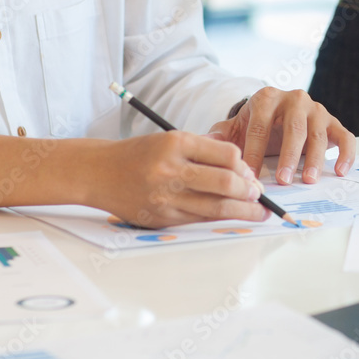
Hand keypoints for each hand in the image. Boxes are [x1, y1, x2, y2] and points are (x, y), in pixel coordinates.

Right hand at [94, 131, 268, 228]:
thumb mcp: (171, 139)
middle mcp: (170, 170)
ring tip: (258, 211)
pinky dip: (219, 218)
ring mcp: (165, 197)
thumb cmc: (140, 154)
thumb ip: (205, 148)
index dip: (244, 165)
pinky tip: (232, 216)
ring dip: (243, 211)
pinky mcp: (162, 218)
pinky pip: (199, 219)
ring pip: (215, 207)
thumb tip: (241, 165)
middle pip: (224, 183)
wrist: (99, 173)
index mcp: (176, 143)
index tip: (251, 173)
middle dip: (249, 191)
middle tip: (259, 194)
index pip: (225, 154)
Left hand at [207, 87, 355, 184]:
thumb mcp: (234, 127)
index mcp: (267, 98)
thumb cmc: (254, 124)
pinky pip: (345, 136)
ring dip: (315, 158)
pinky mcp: (333, 122)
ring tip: (308, 180)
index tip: (250, 176)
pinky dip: (345, 154)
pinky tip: (339, 171)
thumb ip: (219, 136)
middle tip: (283, 180)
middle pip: (294, 128)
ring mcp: (316, 110)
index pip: (260, 126)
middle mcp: (295, 99)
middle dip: (288, 156)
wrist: (276, 112)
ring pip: (319, 133)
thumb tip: (205, 144)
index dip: (255, 152)